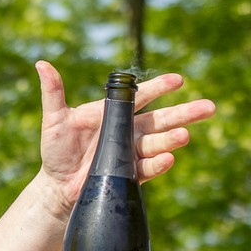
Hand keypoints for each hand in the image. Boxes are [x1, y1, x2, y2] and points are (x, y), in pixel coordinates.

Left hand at [33, 61, 215, 208]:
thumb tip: (42, 63)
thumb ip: (53, 92)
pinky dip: (158, 164)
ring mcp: (130, 153)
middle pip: (161, 120)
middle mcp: (127, 131)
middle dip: (184, 113)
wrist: (57, 187)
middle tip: (208, 107)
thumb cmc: (55, 150)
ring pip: (158, 143)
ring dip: (172, 138)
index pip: (142, 96)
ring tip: (184, 134)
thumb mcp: (53, 119)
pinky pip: (147, 168)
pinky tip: (169, 158)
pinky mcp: (129, 174)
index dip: (160, 87)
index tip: (179, 80)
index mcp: (113, 113)